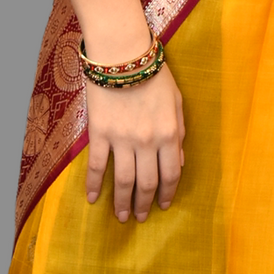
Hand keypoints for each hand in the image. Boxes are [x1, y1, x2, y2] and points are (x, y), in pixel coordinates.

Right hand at [85, 66, 185, 222]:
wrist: (122, 55)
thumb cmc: (153, 75)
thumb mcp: (177, 102)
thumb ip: (179, 132)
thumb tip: (180, 162)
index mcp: (169, 134)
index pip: (171, 174)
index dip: (168, 193)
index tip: (163, 205)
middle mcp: (147, 142)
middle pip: (147, 183)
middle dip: (144, 204)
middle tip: (140, 218)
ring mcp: (122, 139)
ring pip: (123, 181)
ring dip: (123, 202)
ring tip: (122, 216)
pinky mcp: (100, 133)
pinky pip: (97, 166)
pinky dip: (94, 185)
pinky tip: (93, 199)